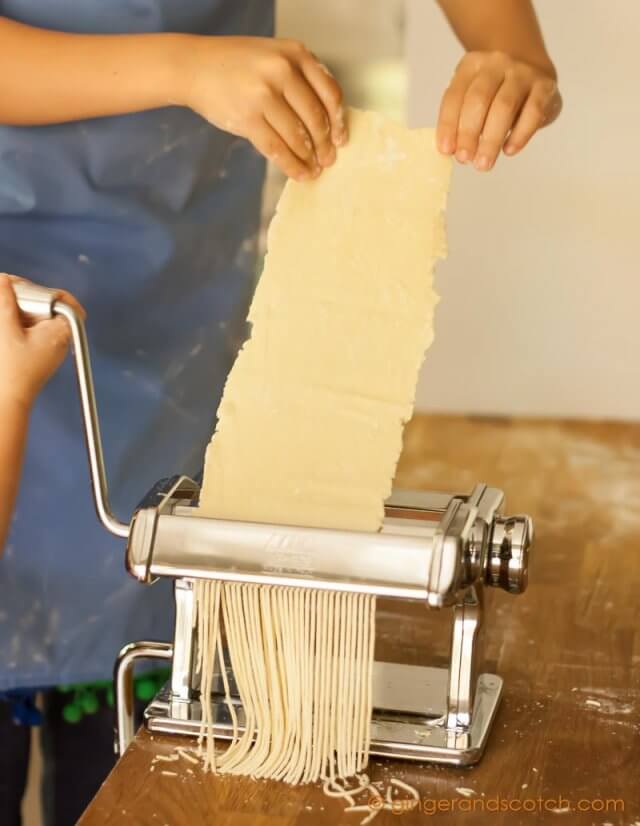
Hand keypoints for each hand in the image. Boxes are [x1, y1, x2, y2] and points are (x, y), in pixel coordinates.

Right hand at [0, 274, 82, 407]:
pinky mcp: (34, 353)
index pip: (68, 304)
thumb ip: (6, 301)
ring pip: (35, 318)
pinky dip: (16, 322)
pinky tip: (4, 320)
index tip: (28, 288)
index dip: (49, 292)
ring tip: (2, 297)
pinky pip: (28, 330)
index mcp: (60, 332)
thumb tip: (5, 280)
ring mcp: (46, 347)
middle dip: (26, 296)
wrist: (7, 401)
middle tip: (6, 288)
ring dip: (17, 308)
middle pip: (47, 307)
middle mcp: (58, 339)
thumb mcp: (7, 329)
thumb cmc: (12, 371)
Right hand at [183, 37, 346, 181]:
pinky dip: (292, 165)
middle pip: (315, 117)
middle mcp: (282, 71)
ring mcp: (264, 95)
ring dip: (309, 158)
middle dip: (324, 144)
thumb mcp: (274, 56)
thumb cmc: (237, 65)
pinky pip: (277, 149)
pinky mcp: (248, 118)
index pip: (329, 92)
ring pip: (297, 136)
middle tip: (328, 159)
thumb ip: (299, 78)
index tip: (341, 138)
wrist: (195, 67)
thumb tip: (325, 123)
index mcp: (295, 53)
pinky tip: (299, 173)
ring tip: (314, 169)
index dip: (338, 120)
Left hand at [437, 51, 561, 170]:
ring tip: (484, 163)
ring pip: (504, 107)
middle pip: (479, 100)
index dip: (448, 125)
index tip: (446, 150)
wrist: (531, 65)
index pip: (455, 96)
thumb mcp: (473, 95)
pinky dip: (519, 134)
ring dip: (491, 139)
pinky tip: (509, 150)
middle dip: (469, 133)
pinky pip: (532, 112)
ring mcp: (522, 73)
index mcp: (471, 65)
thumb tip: (453, 150)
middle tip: (465, 159)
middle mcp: (496, 64)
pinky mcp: (545, 86)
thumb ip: (462, 118)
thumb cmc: (496, 89)